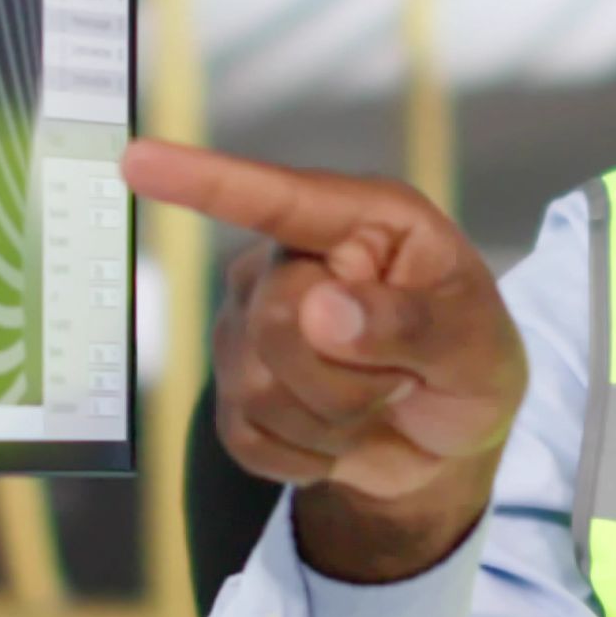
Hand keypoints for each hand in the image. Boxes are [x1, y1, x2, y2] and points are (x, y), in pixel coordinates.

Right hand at [121, 142, 525, 586]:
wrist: (445, 446)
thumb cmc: (470, 365)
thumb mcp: (478, 343)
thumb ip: (413, 323)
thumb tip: (322, 310)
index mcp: (362, 220)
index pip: (278, 200)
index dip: (206, 180)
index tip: (137, 161)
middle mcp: (292, 261)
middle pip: (275, 320)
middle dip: (348, 377)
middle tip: (401, 382)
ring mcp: (251, 325)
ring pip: (258, 385)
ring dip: (335, 420)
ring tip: (375, 403)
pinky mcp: (232, 391)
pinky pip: (247, 435)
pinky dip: (308, 455)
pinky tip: (339, 435)